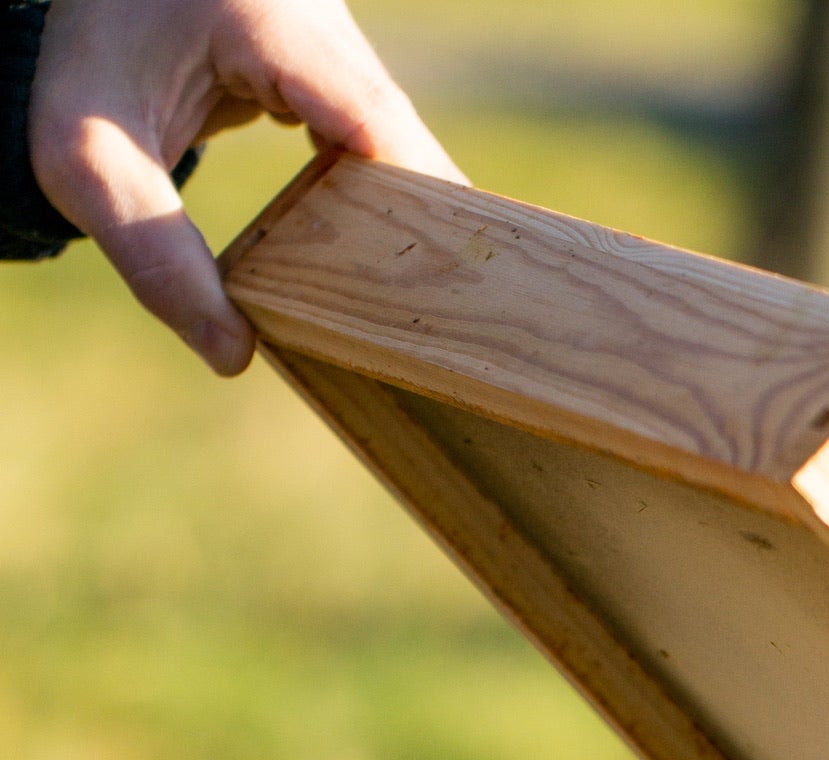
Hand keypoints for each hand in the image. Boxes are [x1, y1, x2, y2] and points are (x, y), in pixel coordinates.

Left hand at [30, 0, 465, 374]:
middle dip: (413, 214)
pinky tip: (381, 248)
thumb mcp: (87, 159)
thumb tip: (234, 356)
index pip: (367, 116)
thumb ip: (153, 252)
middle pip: (391, 124)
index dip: (409, 199)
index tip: (431, 286)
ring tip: (417, 293)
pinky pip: (369, 120)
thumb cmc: (85, 74)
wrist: (86, 7)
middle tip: (443, 313)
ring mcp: (323, 18)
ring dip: (397, 203)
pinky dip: (374, 183)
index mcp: (260, 13)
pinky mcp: (325, 44)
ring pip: (388, 123)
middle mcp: (308, 4)